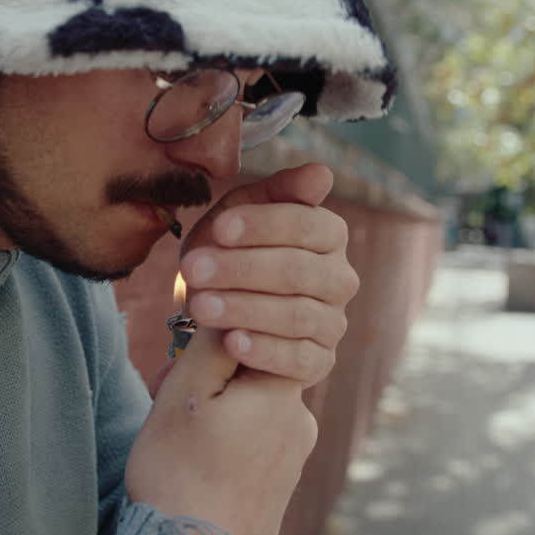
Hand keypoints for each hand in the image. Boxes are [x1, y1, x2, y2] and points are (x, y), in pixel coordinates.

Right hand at [127, 315, 316, 534]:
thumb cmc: (180, 475)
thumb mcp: (185, 393)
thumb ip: (212, 343)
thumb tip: (227, 301)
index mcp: (281, 391)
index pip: (265, 327)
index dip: (223, 325)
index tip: (188, 339)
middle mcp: (300, 419)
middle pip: (256, 363)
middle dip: (211, 368)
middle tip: (168, 385)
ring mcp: (295, 452)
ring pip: (252, 402)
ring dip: (215, 402)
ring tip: (178, 429)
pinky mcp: (282, 478)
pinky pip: (255, 436)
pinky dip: (226, 434)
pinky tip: (196, 455)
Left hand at [176, 164, 357, 386]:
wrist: (218, 308)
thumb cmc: (230, 252)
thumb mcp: (240, 214)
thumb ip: (277, 191)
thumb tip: (322, 173)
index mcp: (328, 235)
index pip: (308, 225)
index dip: (264, 225)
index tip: (220, 228)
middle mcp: (339, 279)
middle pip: (298, 272)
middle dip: (242, 269)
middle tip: (194, 270)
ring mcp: (333, 323)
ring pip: (296, 315)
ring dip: (244, 308)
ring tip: (200, 307)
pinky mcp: (319, 362)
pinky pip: (299, 360)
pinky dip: (264, 351)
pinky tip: (231, 342)